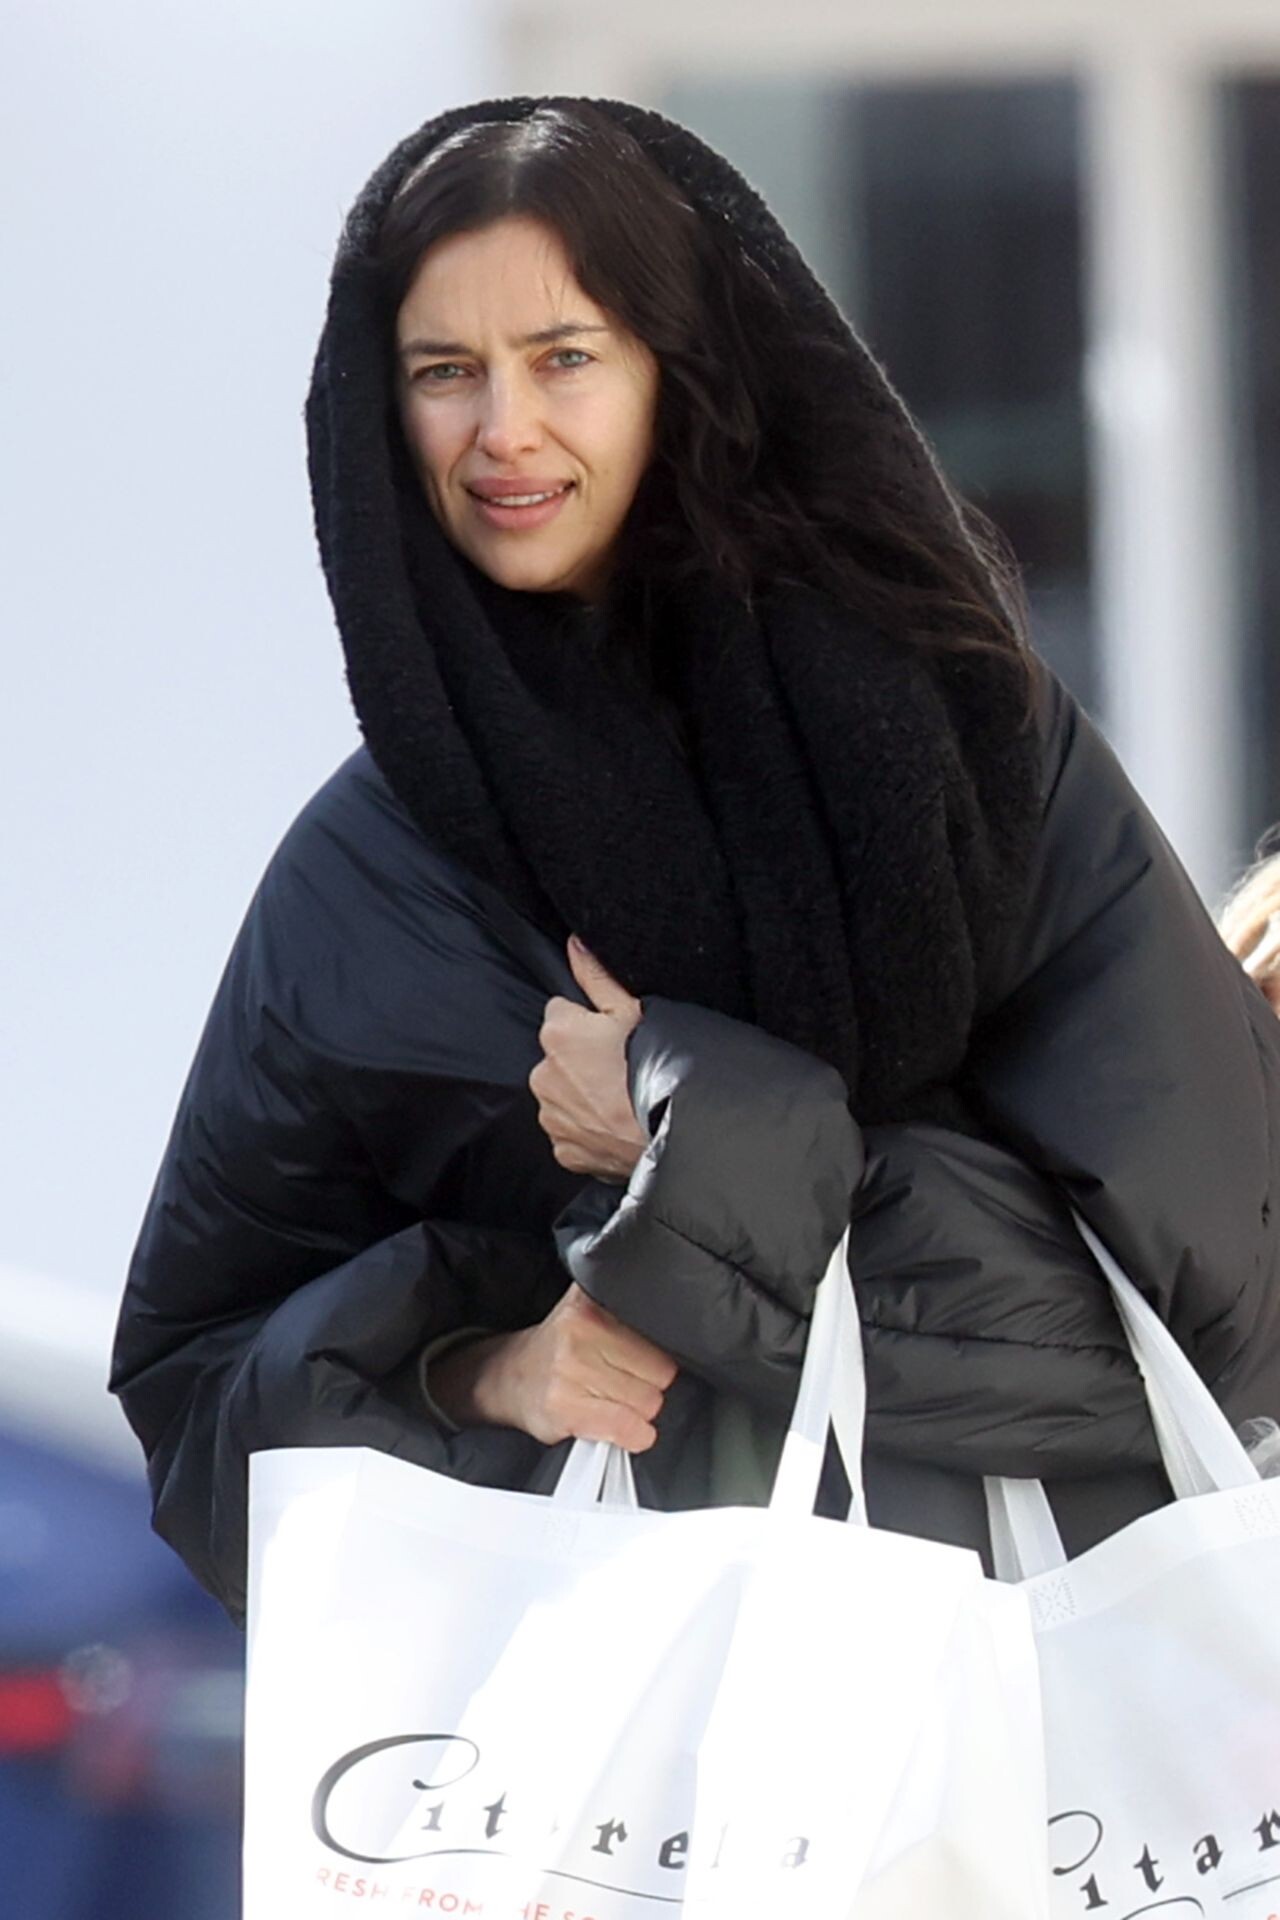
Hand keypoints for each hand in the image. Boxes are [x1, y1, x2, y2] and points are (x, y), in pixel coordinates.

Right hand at [428, 1284, 677, 1450]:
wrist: (509, 1377)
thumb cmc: (561, 1348)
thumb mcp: (591, 1310)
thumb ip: (629, 1310)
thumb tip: (684, 1327)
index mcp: (592, 1300)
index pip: (660, 1333)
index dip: (657, 1353)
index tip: (641, 1358)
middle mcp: (581, 1328)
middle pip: (661, 1372)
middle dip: (648, 1384)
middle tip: (621, 1382)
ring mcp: (572, 1368)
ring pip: (648, 1403)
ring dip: (637, 1411)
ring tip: (610, 1399)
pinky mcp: (566, 1407)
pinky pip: (629, 1429)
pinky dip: (634, 1435)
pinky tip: (621, 1427)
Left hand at [530, 937, 648, 1182]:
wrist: (671, 1133)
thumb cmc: (656, 1068)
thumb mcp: (633, 1010)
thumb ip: (596, 975)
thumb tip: (575, 945)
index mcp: (557, 1034)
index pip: (560, 1015)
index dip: (587, 1024)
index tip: (610, 1037)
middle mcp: (543, 1074)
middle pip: (559, 1058)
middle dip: (581, 1062)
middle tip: (619, 1070)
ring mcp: (551, 1115)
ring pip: (562, 1096)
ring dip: (582, 1096)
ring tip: (619, 1100)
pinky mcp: (563, 1149)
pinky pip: (571, 1133)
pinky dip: (588, 1130)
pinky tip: (614, 1125)